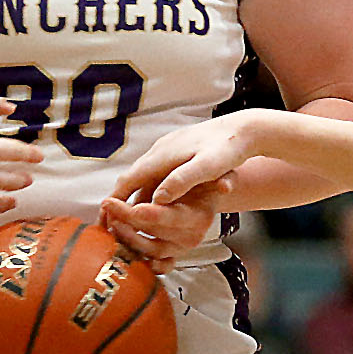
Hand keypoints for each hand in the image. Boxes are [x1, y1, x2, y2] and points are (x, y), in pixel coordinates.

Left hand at [99, 190, 220, 272]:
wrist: (206, 194)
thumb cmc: (202, 182)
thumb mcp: (213, 175)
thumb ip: (220, 180)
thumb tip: (227, 186)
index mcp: (198, 217)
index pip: (168, 217)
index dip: (146, 213)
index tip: (124, 206)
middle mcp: (190, 236)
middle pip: (153, 233)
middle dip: (127, 220)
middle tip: (109, 206)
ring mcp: (178, 248)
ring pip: (150, 250)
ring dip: (128, 239)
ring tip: (111, 223)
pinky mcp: (171, 254)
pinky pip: (157, 266)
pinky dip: (143, 262)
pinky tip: (125, 250)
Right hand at [113, 113, 266, 207]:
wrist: (247, 129)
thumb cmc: (229, 149)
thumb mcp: (208, 167)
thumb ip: (182, 182)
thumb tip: (158, 199)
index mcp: (163, 155)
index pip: (129, 180)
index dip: (115, 201)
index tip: (105, 220)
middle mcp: (160, 150)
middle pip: (132, 178)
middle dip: (119, 201)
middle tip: (110, 224)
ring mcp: (168, 150)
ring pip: (144, 176)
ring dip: (135, 196)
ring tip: (128, 218)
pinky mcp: (178, 151)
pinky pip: (155, 173)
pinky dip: (149, 189)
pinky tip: (153, 203)